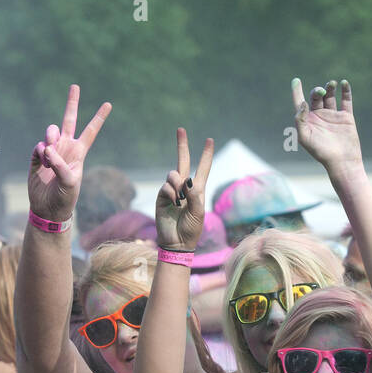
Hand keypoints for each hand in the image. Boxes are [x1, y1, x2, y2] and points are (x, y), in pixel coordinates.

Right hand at [28, 84, 111, 223]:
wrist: (48, 210)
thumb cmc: (65, 198)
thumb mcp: (69, 183)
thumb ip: (60, 165)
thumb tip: (47, 149)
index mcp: (79, 153)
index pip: (90, 132)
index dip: (99, 118)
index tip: (108, 104)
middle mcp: (65, 148)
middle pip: (69, 121)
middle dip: (72, 104)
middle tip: (75, 86)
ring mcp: (50, 152)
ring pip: (50, 132)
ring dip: (50, 138)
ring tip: (49, 153)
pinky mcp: (36, 158)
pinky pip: (37, 146)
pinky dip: (40, 151)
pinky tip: (42, 161)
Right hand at [155, 128, 213, 251]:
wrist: (177, 243)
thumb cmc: (192, 229)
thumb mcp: (199, 212)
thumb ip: (194, 194)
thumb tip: (185, 179)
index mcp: (197, 190)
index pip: (202, 168)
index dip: (206, 154)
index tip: (209, 140)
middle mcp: (184, 187)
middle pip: (183, 161)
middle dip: (182, 145)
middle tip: (181, 129)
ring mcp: (171, 191)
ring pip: (173, 174)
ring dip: (178, 184)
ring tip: (180, 200)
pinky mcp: (161, 197)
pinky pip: (166, 187)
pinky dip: (171, 194)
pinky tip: (174, 204)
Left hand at [292, 77, 362, 175]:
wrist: (342, 161)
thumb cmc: (321, 152)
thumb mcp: (304, 138)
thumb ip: (300, 120)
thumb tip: (302, 103)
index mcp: (308, 121)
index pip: (300, 103)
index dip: (297, 92)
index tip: (296, 80)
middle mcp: (320, 117)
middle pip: (316, 97)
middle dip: (317, 91)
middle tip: (321, 92)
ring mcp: (333, 116)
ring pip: (330, 96)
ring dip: (329, 87)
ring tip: (331, 83)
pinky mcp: (346, 117)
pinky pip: (346, 101)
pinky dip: (346, 91)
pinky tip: (344, 83)